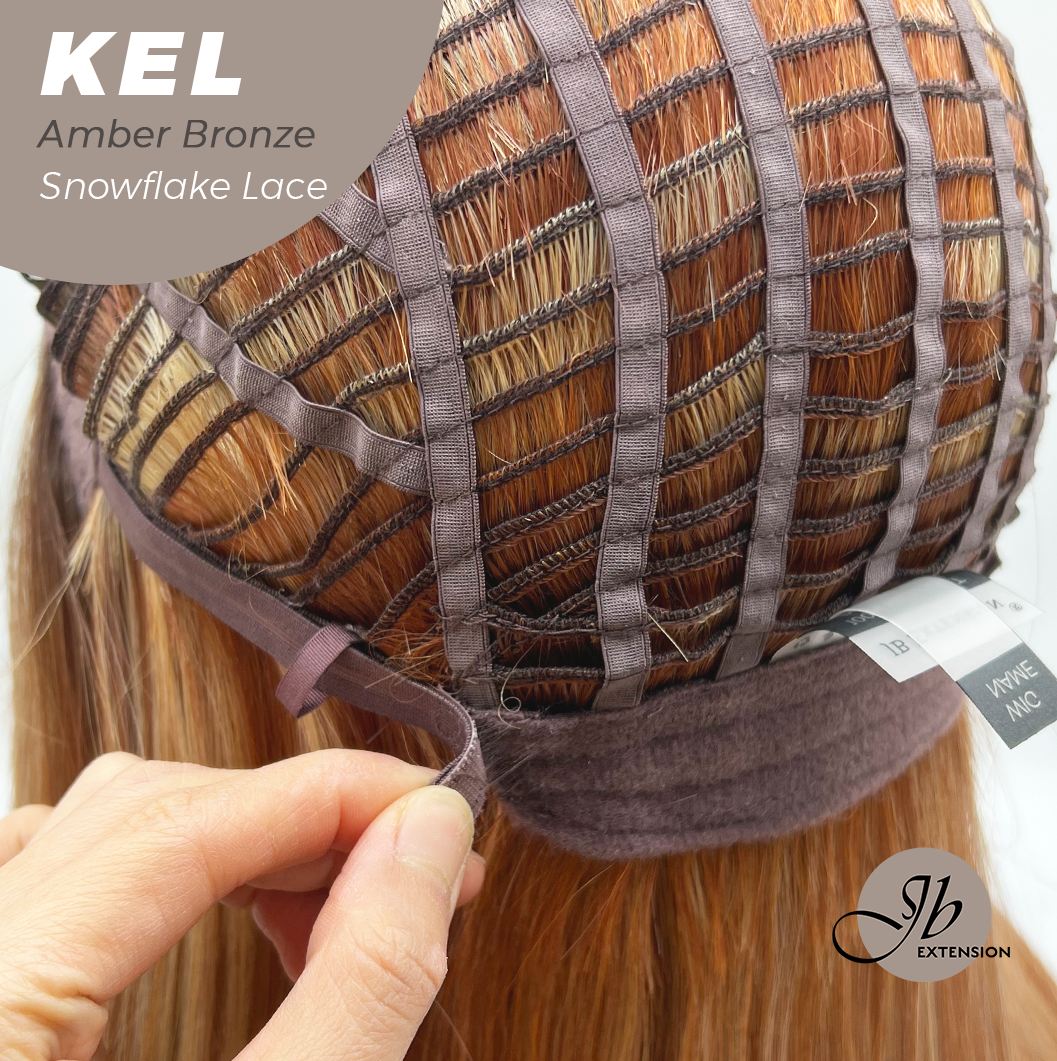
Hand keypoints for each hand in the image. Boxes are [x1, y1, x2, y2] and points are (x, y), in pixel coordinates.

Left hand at [0, 750, 484, 1060]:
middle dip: (300, 826)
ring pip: (105, 831)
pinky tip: (245, 908)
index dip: (330, 797)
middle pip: (142, 811)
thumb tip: (428, 838)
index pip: (178, 822)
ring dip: (246, 846)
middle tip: (417, 871)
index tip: (438, 813)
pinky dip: (179, 872)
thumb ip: (357, 989)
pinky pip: (67, 876)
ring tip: (344, 907)